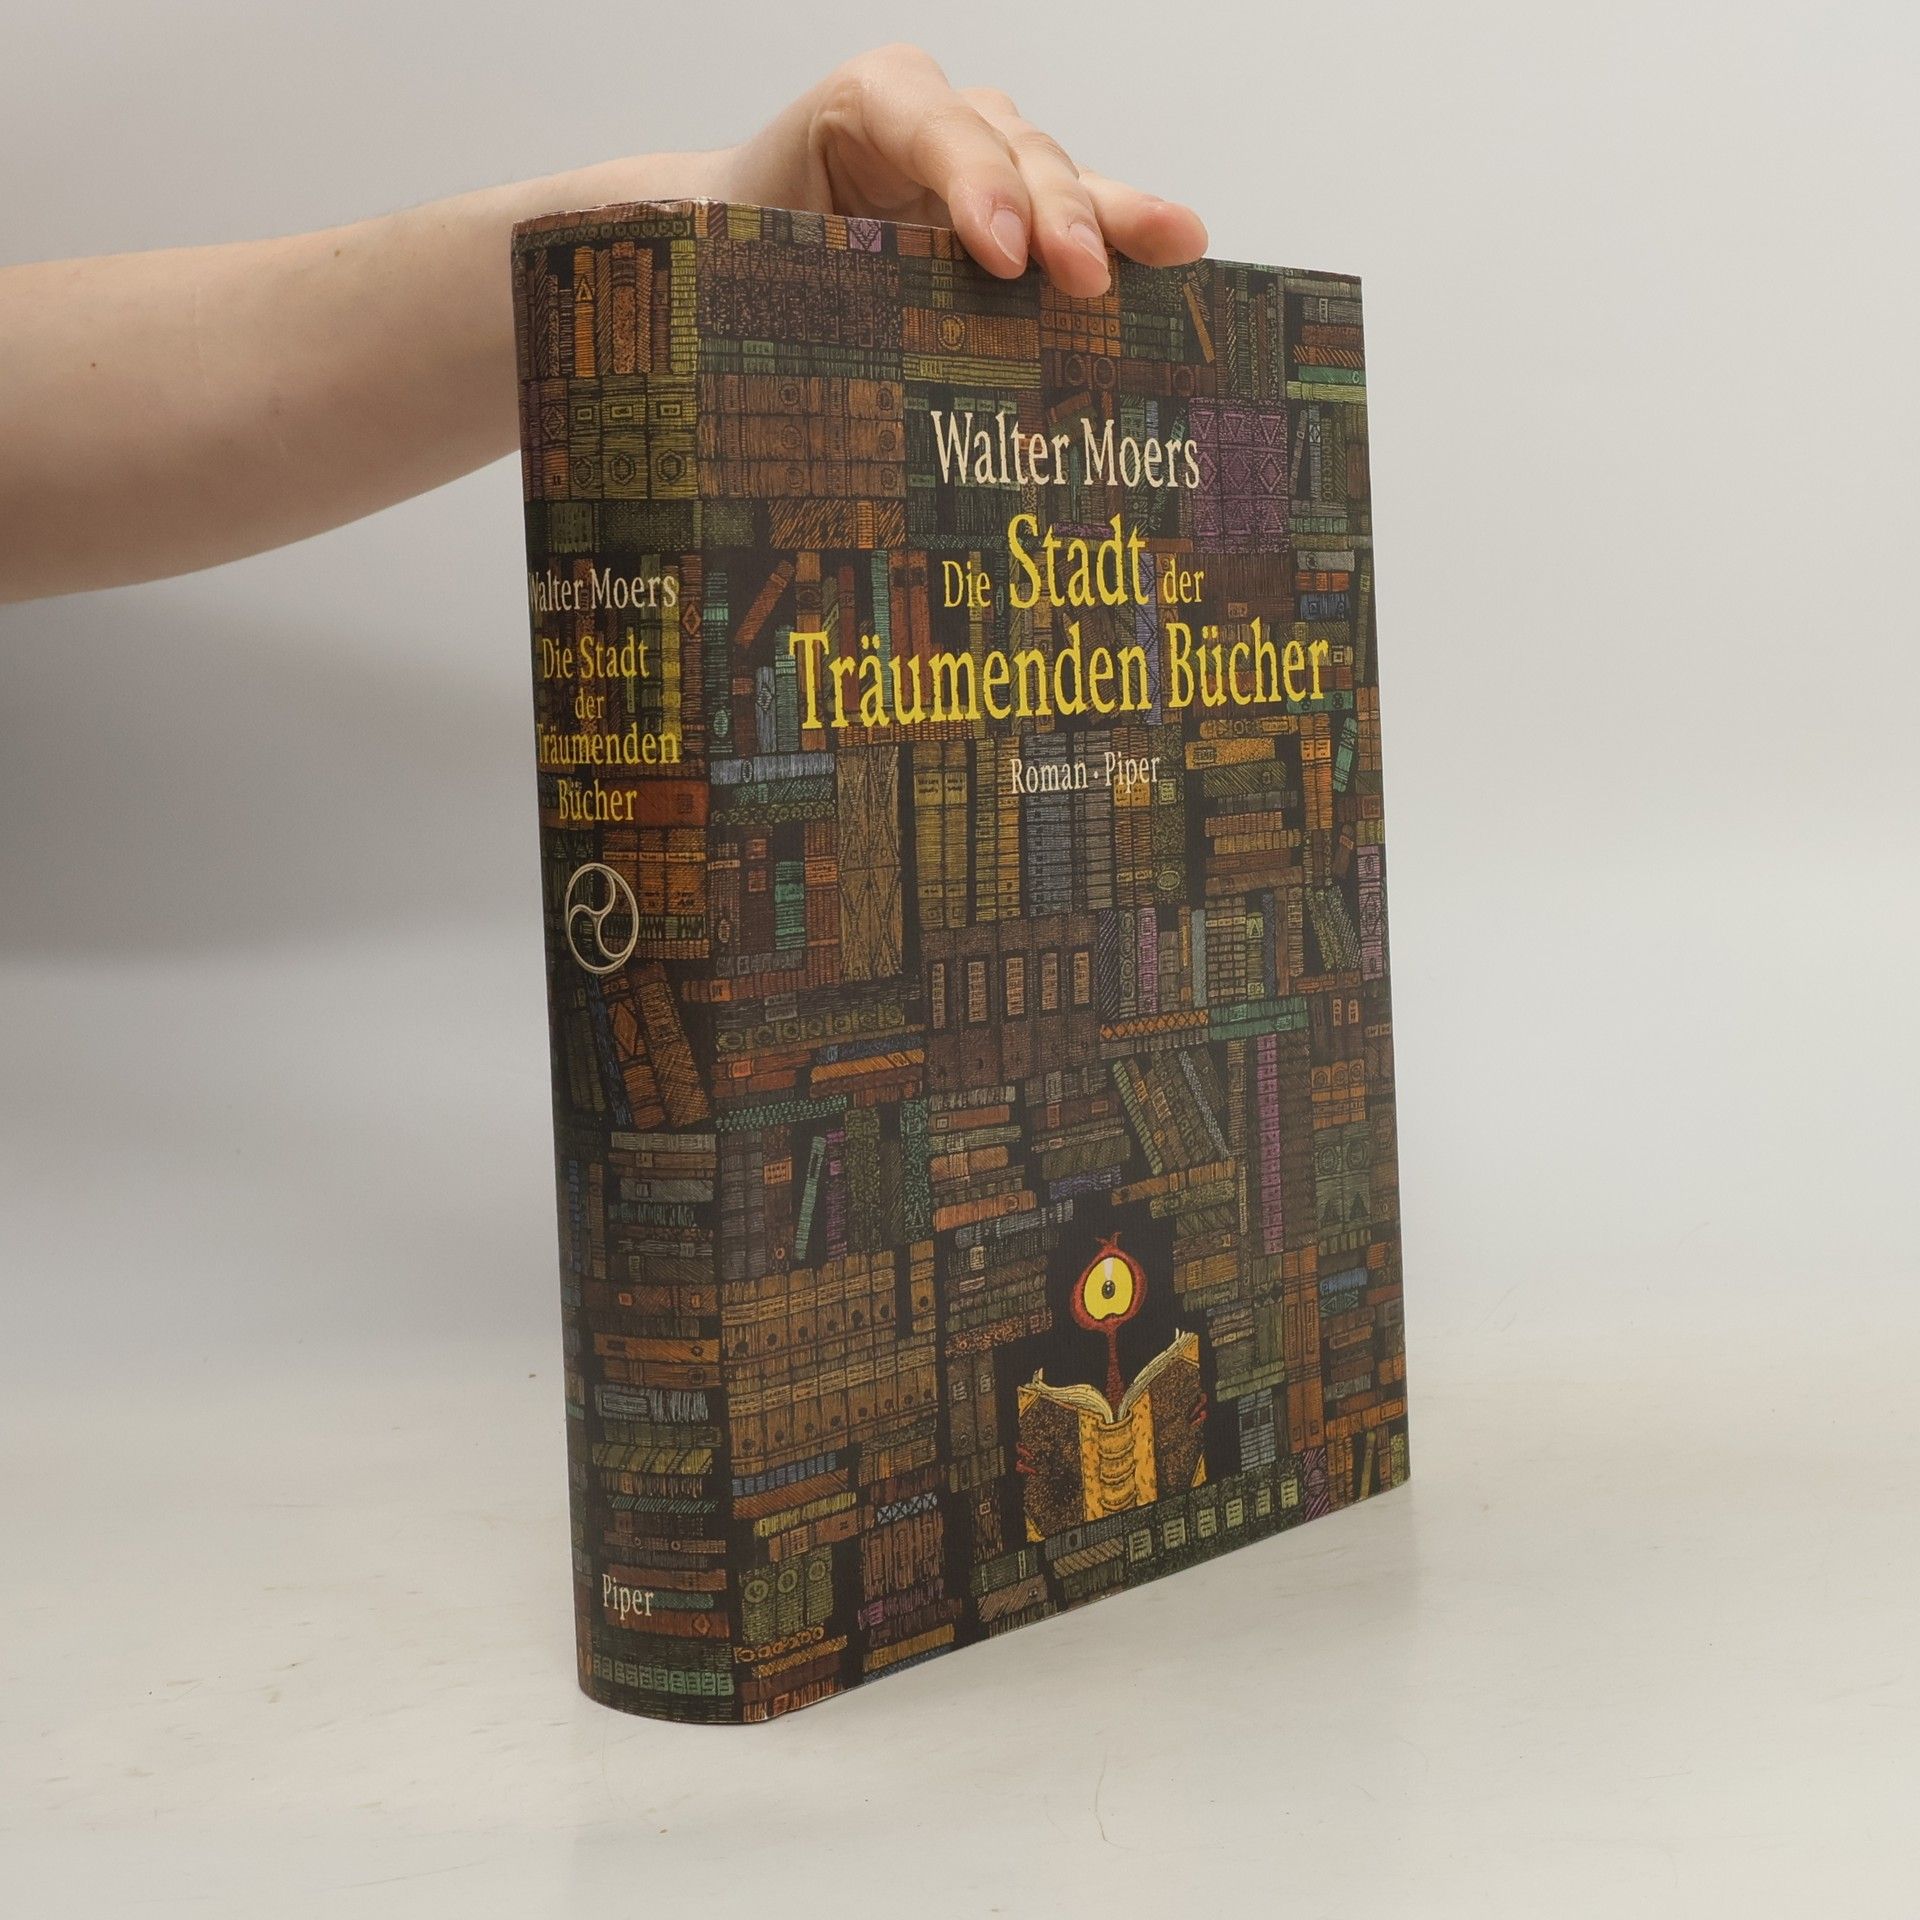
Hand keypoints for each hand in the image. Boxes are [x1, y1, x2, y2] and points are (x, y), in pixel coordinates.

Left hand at [714, 43, 1207, 297]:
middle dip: (1054, 209)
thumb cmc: (748, 254)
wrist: (740, 249)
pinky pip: (1075, 213)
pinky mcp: (1015, 206)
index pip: (928, 123)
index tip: (1001, 252)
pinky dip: (1123, 232)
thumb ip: (808, 284)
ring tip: (1171, 245)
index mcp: (861, 107)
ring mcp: (984, 157)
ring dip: (1108, 217)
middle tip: (1081, 278)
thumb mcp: (760, 263)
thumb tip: (837, 371)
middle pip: (1011, 144)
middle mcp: (934, 117)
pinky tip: (1180, 246)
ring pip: (1055, 173)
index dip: (972, 180)